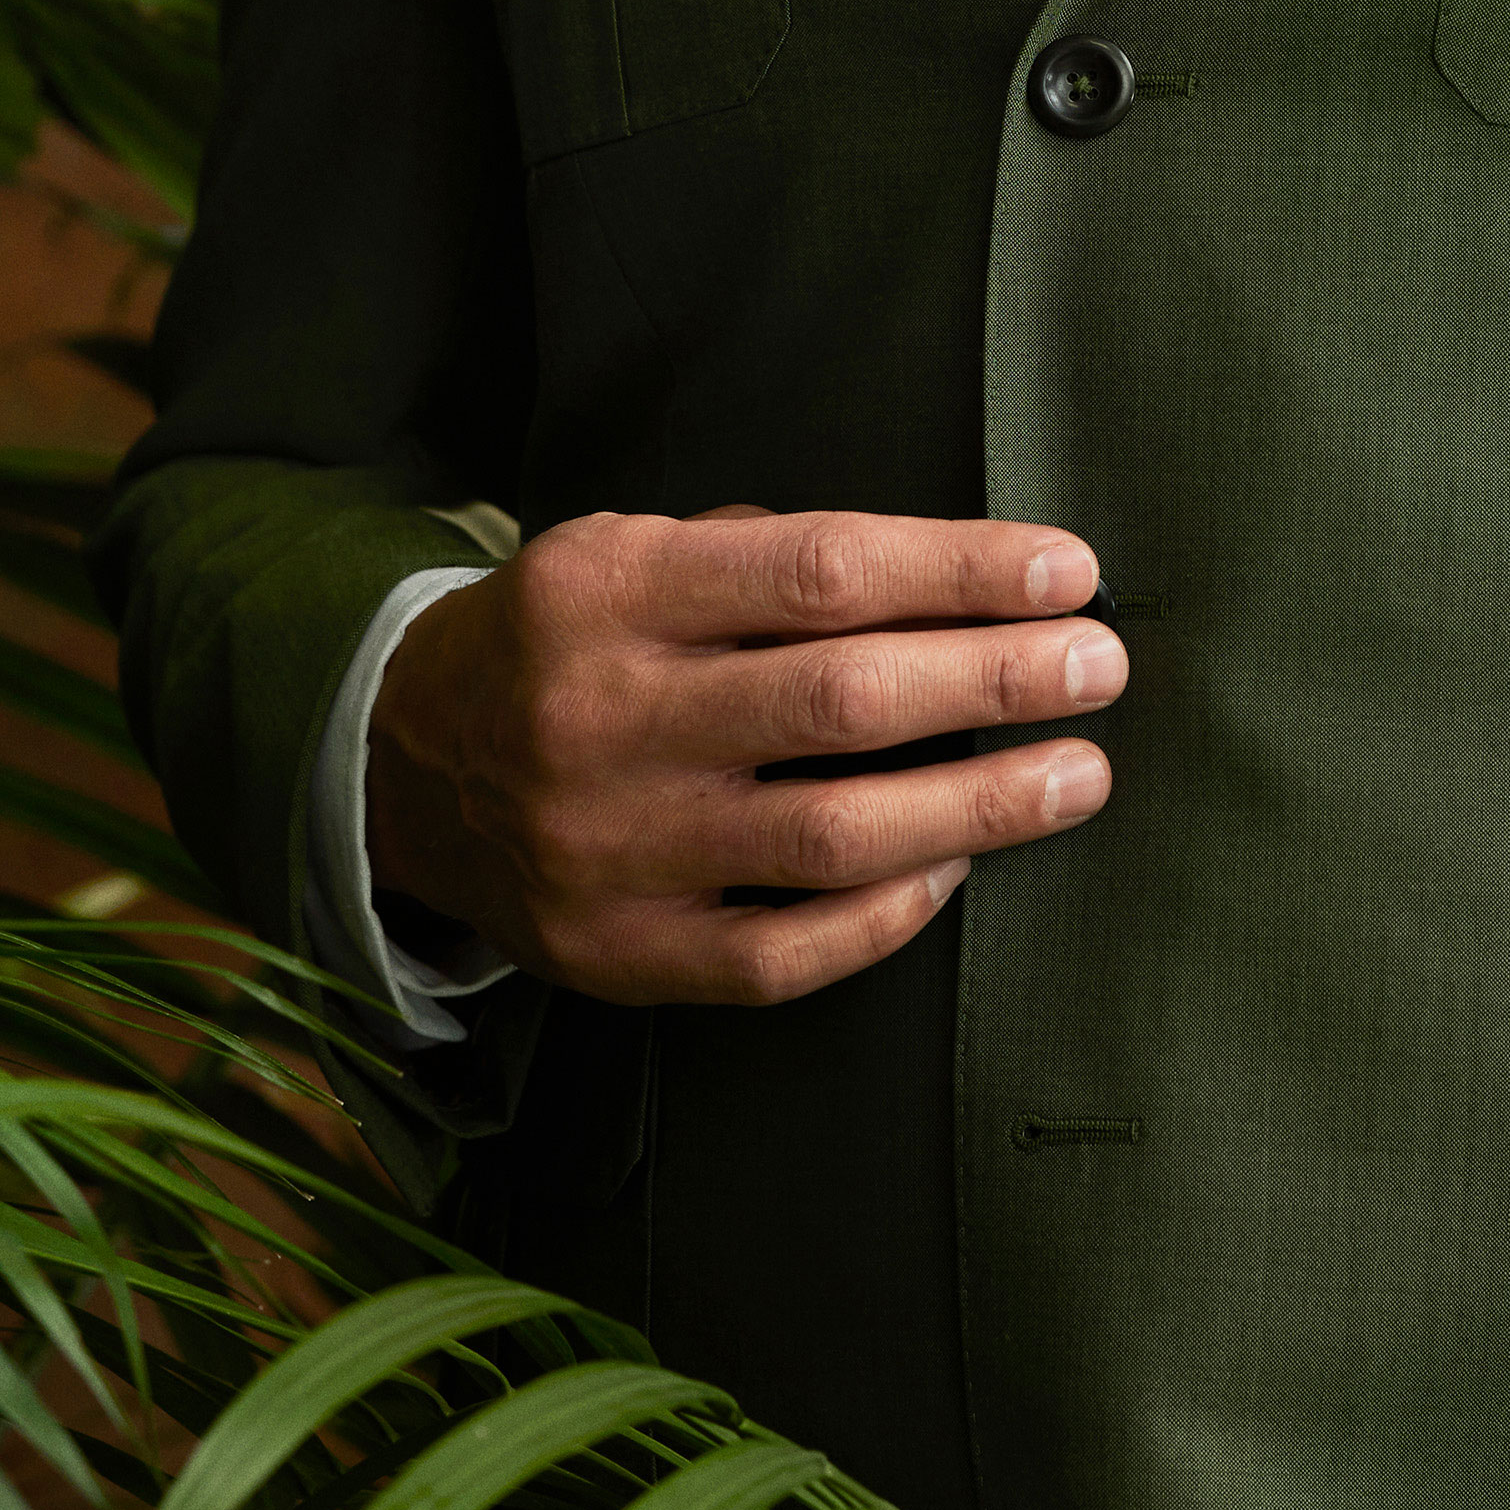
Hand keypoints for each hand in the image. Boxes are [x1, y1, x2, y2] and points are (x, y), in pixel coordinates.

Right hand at [366, 506, 1125, 1006]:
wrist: (410, 768)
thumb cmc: (574, 641)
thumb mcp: (635, 554)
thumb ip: (777, 564)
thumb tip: (983, 581)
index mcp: (609, 591)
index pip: (822, 571)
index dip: (962, 571)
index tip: (1070, 574)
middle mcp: (602, 719)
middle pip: (840, 702)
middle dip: (995, 680)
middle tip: (1100, 669)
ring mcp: (609, 851)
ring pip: (830, 838)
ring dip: (979, 805)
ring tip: (1078, 775)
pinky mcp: (617, 955)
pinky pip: (781, 953)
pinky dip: (886, 914)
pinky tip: (959, 868)